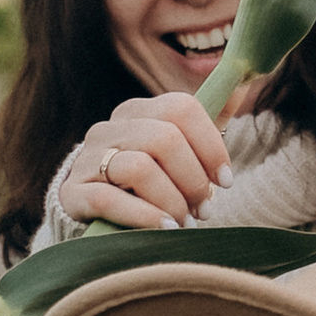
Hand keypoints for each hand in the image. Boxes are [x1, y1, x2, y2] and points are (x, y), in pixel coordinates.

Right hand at [63, 89, 240, 229]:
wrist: (91, 211)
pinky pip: (109, 199)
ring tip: (183, 223)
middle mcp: (110, 128)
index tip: (225, 181)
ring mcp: (88, 159)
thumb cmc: (147, 182)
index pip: (182, 108)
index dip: (210, 146)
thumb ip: (205, 126)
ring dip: (172, 200)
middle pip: (165, 138)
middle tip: (204, 210)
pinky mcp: (73, 193)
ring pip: (140, 168)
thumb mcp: (176, 153)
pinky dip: (144, 216)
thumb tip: (242, 87)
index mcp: (138, 111)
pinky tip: (164, 228)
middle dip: (193, 179)